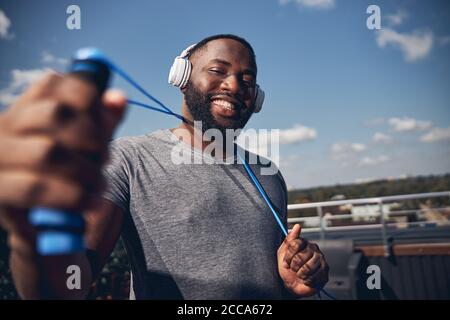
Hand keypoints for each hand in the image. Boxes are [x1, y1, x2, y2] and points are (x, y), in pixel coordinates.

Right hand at [0, 71, 126, 238]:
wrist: (38, 221)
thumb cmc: (66, 172)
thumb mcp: (86, 142)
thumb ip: (102, 119)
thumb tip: (119, 98)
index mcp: (26, 108)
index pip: (54, 83)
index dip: (88, 99)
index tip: (107, 124)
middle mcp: (5, 126)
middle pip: (55, 115)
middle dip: (93, 136)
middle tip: (107, 158)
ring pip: (48, 152)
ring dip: (87, 171)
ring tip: (102, 185)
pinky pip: (36, 188)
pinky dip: (73, 196)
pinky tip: (90, 203)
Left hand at [277, 224, 328, 296]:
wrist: (293, 285)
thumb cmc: (288, 269)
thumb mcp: (282, 253)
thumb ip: (289, 240)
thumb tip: (297, 226)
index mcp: (303, 243)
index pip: (295, 244)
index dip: (288, 256)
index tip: (285, 263)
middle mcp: (314, 249)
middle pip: (300, 257)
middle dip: (294, 267)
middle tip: (294, 269)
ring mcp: (321, 259)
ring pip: (307, 267)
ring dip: (300, 274)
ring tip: (300, 275)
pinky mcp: (325, 271)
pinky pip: (314, 276)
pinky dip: (307, 280)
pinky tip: (306, 279)